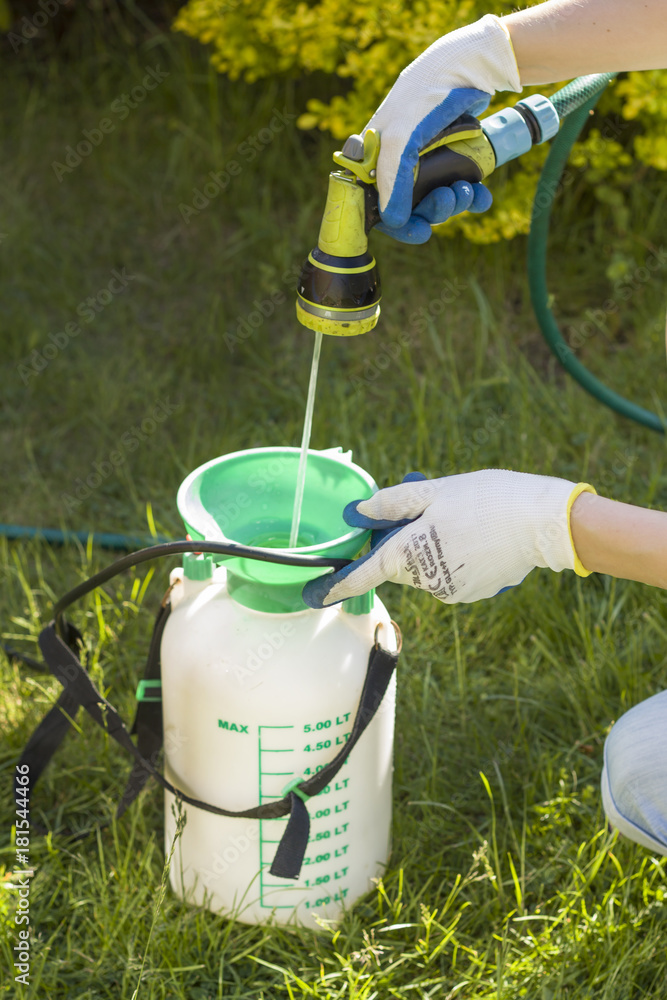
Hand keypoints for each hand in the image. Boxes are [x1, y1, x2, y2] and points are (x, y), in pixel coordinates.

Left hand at [302, 470, 594, 607]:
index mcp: (409, 552)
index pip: (364, 572)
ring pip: (423, 568)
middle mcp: (425, 579)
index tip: (315, 594)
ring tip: (462, 519)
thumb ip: (390, 504)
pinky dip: (452, 557)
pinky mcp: (470, 593)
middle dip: (402, 541)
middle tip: (429, 510)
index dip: (337, 583)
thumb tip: (356, 512)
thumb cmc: (488, 499)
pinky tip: (476, 536)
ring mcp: (449, 590)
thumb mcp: (434, 491)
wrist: (543, 523)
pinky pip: (447, 574)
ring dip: (429, 547)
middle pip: (397, 563)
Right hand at [364, 14, 520, 244]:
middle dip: (434, 210)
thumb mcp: (401, 140)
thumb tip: (393, 222)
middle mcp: (398, 160)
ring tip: (468, 191)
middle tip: (450, 199)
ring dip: (455, 203)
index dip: (398, 223)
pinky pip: (461, 187)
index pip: (379, 204)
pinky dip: (473, 196)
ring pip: (438, 198)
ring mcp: (427, 159)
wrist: (467, 65)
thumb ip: (393, 181)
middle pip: (412, 206)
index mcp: (377, 157)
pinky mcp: (453, 155)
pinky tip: (483, 195)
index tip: (420, 232)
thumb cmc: (424, 98)